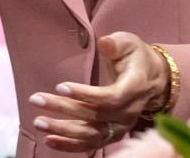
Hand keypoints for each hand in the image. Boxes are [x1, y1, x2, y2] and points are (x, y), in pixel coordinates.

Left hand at [29, 32, 169, 151]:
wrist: (152, 79)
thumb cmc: (136, 57)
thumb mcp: (129, 43)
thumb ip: (116, 44)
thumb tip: (104, 43)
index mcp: (134, 88)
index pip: (109, 98)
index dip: (85, 95)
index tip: (61, 86)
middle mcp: (129, 113)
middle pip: (94, 117)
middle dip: (64, 109)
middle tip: (37, 99)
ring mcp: (120, 127)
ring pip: (90, 135)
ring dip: (63, 131)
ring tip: (39, 122)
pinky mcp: (112, 135)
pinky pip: (90, 144)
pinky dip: (69, 145)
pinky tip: (49, 139)